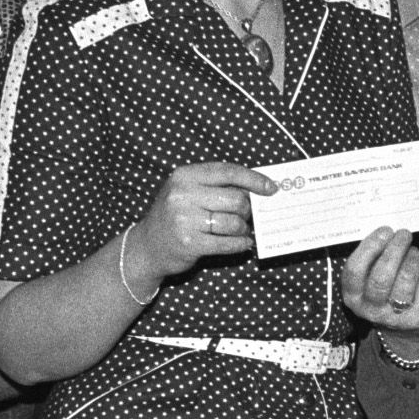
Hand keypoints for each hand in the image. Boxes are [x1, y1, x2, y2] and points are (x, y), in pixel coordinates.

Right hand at [137, 162, 276, 275]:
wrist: (147, 246)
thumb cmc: (175, 216)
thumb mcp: (187, 192)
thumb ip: (216, 186)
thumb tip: (256, 189)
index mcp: (184, 176)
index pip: (227, 172)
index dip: (253, 179)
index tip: (271, 188)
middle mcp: (183, 195)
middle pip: (236, 200)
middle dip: (247, 210)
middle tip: (246, 216)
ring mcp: (185, 220)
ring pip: (234, 223)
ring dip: (243, 229)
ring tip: (241, 231)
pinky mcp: (190, 243)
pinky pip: (228, 243)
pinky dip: (240, 244)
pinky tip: (243, 243)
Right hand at [338, 226, 418, 337]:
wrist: (403, 326)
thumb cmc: (384, 289)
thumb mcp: (368, 276)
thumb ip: (372, 256)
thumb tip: (388, 231)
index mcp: (352, 295)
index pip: (354, 270)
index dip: (370, 247)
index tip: (385, 231)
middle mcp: (370, 309)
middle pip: (381, 277)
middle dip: (395, 250)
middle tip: (404, 234)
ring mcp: (395, 316)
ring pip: (405, 280)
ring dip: (412, 258)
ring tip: (413, 250)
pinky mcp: (418, 316)